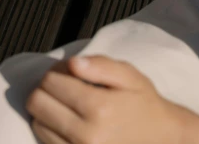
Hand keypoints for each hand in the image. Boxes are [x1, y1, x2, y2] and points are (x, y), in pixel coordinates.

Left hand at [26, 56, 198, 143]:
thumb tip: (72, 63)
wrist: (162, 140)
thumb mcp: (130, 76)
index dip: (56, 70)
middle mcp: (87, 135)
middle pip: (36, 101)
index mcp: (99, 108)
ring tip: (68, 105)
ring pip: (37, 121)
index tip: (70, 72)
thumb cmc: (142, 104)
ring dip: (46, 108)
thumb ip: (100, 65)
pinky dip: (50, 127)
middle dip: (46, 88)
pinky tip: (68, 121)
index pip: (50, 81)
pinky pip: (45, 139)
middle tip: (65, 87)